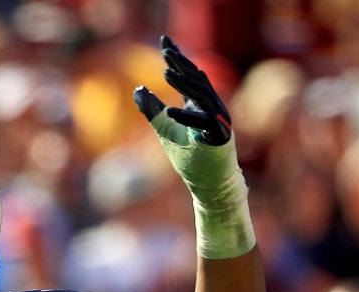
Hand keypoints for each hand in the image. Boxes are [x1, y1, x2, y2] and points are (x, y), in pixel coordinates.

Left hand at [133, 35, 252, 259]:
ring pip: (203, 97)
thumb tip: (138, 89)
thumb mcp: (164, 130)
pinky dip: (186, 117)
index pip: (189, 76)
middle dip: (182, 64)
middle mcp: (212, 108)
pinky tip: (169, 111)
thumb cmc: (190, 158)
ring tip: (166, 73)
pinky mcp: (220, 137)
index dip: (178, 59)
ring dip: (185, 85)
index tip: (165, 42)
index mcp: (201, 104)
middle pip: (197, 80)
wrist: (211, 184)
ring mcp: (218, 121)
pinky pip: (203, 123)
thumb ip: (152, 110)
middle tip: (166, 50)